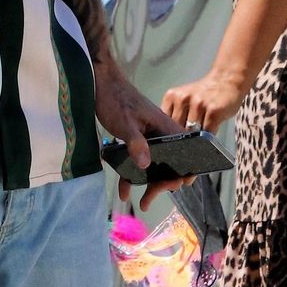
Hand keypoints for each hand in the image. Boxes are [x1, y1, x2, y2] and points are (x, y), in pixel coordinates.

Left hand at [95, 60, 189, 209]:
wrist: (101, 84)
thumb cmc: (116, 100)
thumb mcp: (125, 124)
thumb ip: (136, 143)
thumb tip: (145, 166)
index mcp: (166, 128)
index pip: (185, 153)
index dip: (183, 172)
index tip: (175, 187)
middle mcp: (162, 133)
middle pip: (170, 163)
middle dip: (161, 184)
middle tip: (148, 201)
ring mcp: (150, 137)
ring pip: (154, 164)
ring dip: (146, 183)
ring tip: (140, 202)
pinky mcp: (138, 139)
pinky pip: (140, 159)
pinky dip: (133, 174)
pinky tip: (124, 187)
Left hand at [162, 67, 242, 136]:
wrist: (226, 80)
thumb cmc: (204, 94)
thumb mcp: (183, 99)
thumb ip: (175, 114)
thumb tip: (170, 138)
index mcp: (172, 96)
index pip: (164, 123)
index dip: (169, 133)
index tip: (174, 138)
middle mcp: (183, 99)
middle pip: (177, 130)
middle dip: (184, 137)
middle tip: (191, 135)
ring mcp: (198, 104)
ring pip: (192, 133)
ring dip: (197, 137)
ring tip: (203, 130)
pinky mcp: (213, 111)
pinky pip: (207, 133)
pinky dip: (208, 137)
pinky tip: (211, 130)